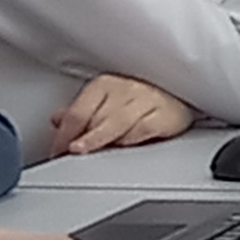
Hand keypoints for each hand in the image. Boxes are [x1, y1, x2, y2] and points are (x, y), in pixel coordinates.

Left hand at [52, 74, 196, 154]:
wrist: (182, 96)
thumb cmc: (144, 99)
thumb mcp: (108, 101)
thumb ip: (82, 111)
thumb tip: (57, 120)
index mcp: (105, 84)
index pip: (77, 112)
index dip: (63, 135)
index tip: (57, 150)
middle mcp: (124, 89)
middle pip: (94, 119)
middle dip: (80, 139)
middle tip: (70, 155)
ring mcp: (145, 100)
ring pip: (115, 124)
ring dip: (98, 140)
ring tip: (87, 151)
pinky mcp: (164, 115)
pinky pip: (141, 129)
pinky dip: (128, 140)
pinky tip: (120, 145)